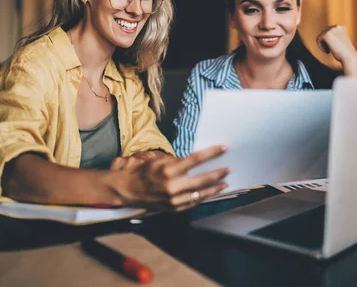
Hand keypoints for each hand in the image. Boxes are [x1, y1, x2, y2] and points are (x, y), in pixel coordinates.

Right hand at [107, 145, 229, 210]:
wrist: (128, 190)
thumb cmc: (143, 172)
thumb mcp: (159, 160)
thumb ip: (178, 162)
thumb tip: (196, 161)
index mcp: (169, 171)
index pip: (196, 159)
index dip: (212, 153)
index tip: (224, 148)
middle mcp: (173, 186)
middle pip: (202, 179)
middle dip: (218, 173)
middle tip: (228, 169)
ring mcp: (174, 200)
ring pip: (201, 194)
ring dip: (214, 188)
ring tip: (224, 183)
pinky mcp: (174, 208)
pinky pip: (193, 202)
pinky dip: (203, 197)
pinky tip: (210, 193)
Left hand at [316, 25, 356, 76]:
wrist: (349, 57)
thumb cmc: (345, 52)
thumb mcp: (340, 42)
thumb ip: (333, 37)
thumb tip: (323, 36)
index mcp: (341, 27)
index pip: (329, 30)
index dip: (328, 40)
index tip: (333, 47)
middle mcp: (337, 26)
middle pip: (323, 32)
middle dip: (325, 41)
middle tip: (330, 50)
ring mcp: (332, 29)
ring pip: (320, 36)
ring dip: (323, 44)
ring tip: (328, 51)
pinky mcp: (326, 34)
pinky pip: (318, 40)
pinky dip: (320, 46)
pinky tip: (327, 51)